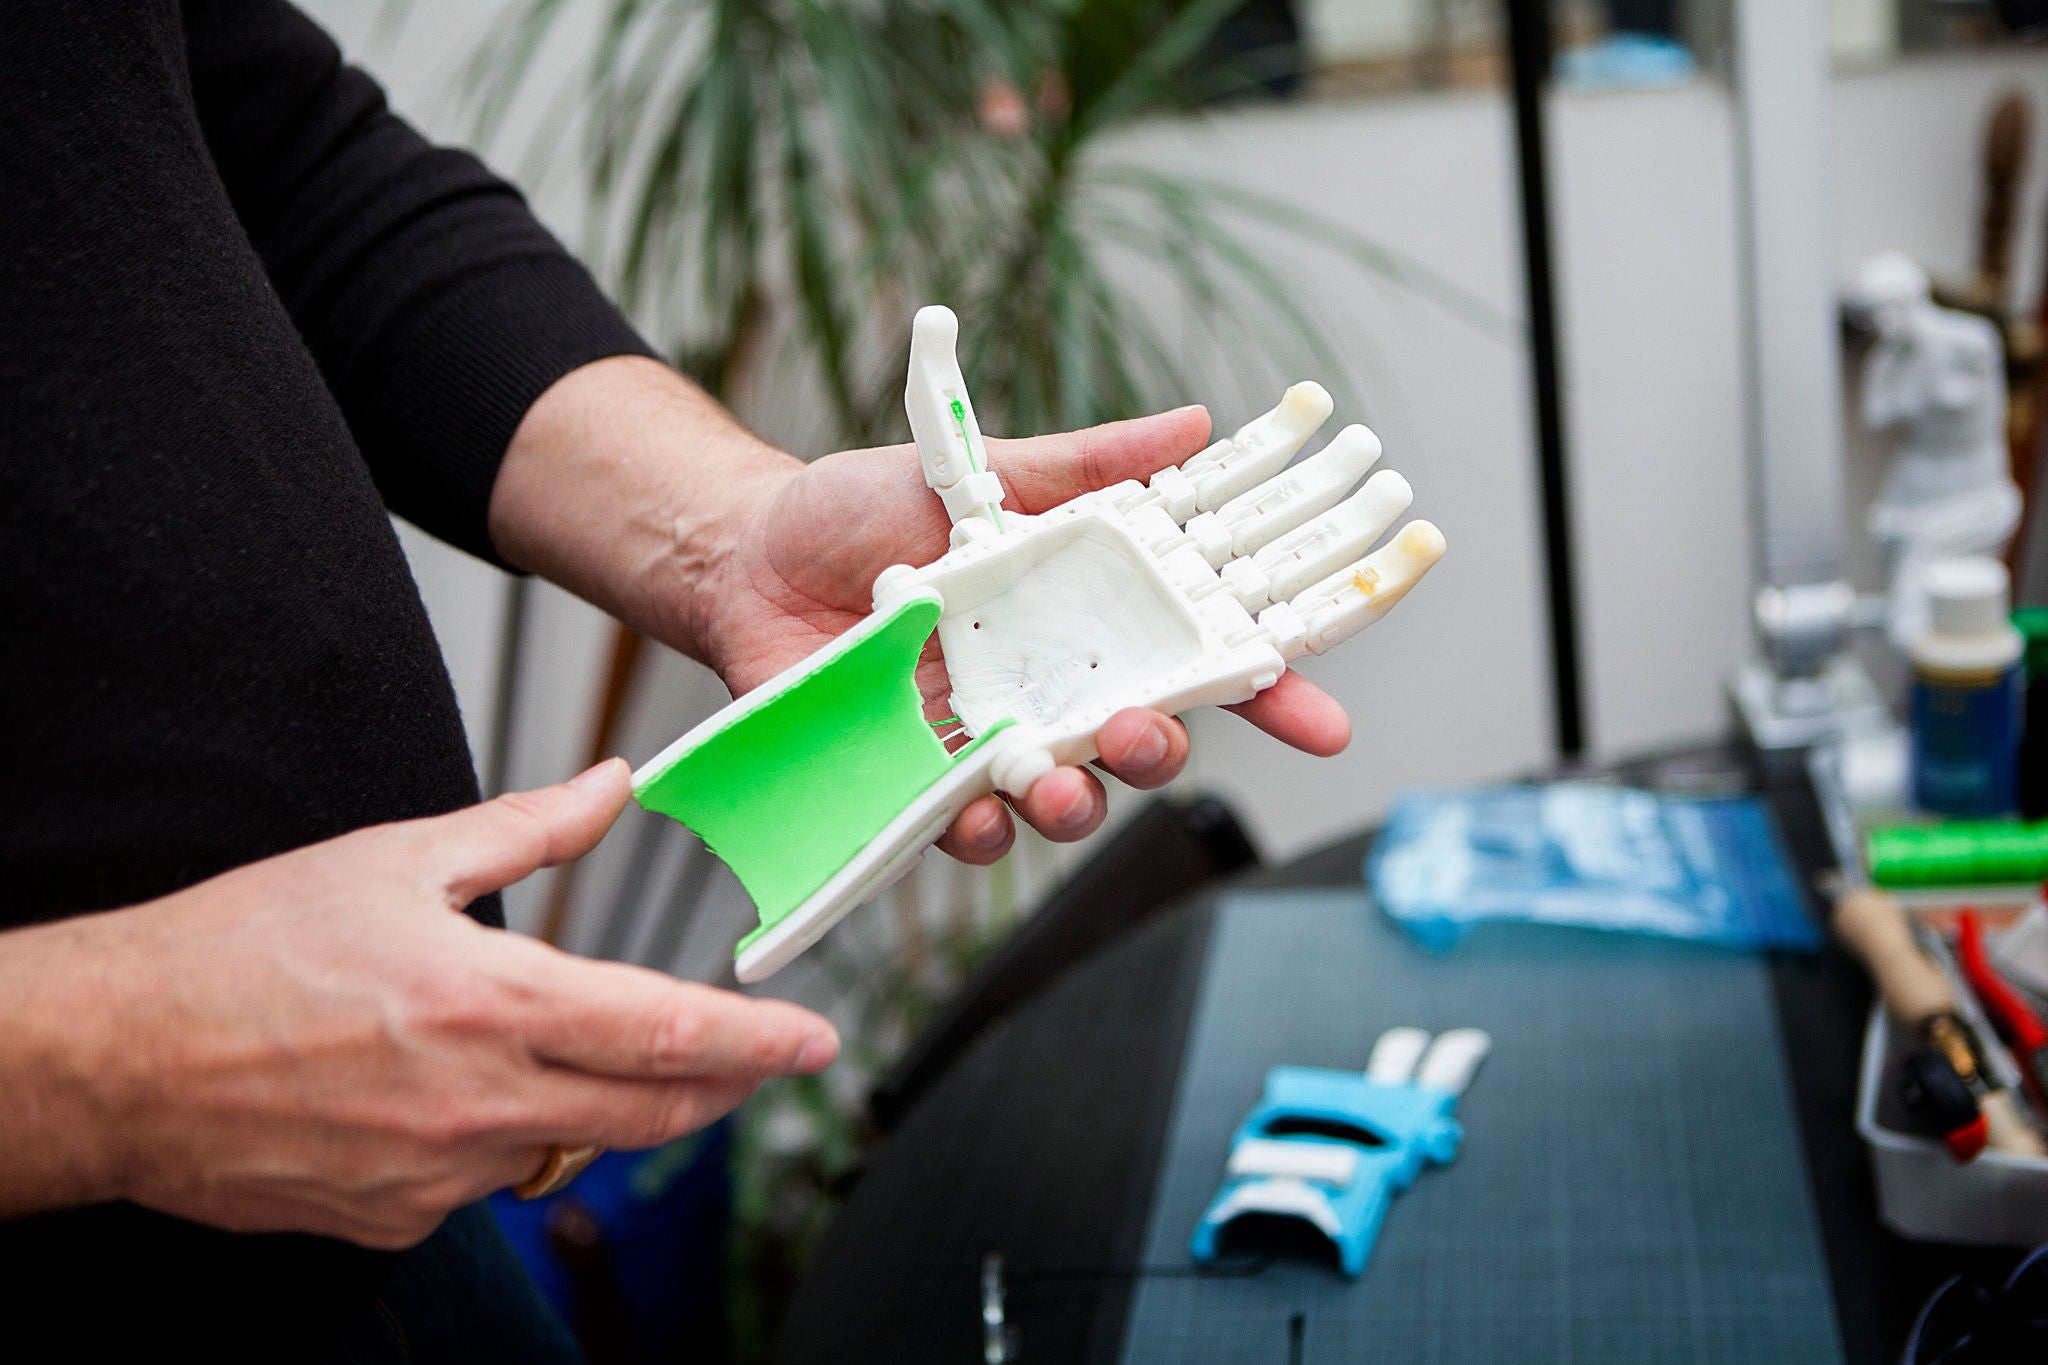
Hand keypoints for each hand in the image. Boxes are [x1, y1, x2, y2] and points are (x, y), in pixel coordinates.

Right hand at [0, 760, 836, 1247]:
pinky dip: (503, 1139)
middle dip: (721, 1089)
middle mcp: (478, 1103)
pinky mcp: (395, 1220)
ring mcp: (437, 1176)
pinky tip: (455, 1095)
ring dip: (600, 1107)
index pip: (667, 1032)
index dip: (758, 1042)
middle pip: (651, 1112)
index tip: (816, 1044)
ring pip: (570, 1146)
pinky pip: (488, 1183)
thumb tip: (615, 784)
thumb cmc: (245, 950)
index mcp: (492, 1004)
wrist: (117, 1059)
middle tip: (755, 1062)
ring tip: (573, 1053)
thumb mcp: (397, 859)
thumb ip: (528, 828)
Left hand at [489, 355, 1349, 865]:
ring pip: (1062, 798)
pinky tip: (977, 812)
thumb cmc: (860, 511)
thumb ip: (1082, 465)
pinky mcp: (915, 781)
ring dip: (1078, 804)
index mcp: (1079, 616)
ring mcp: (985, 739)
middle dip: (1159, 753)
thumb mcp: (973, 472)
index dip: (1266, 694)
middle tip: (1147, 736)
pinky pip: (965, 828)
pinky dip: (979, 830)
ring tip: (1062, 784)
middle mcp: (1046, 685)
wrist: (744, 551)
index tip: (1325, 723)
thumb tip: (1196, 423)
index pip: (1193, 662)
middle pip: (1139, 742)